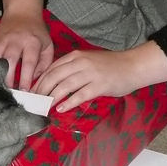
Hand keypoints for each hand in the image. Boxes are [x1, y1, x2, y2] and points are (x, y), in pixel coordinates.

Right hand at [0, 0, 52, 89]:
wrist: (22, 12)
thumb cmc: (36, 32)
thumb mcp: (48, 45)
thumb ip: (44, 64)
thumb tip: (34, 80)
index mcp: (32, 42)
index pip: (29, 62)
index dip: (25, 78)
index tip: (24, 91)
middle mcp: (16, 40)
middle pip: (9, 59)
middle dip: (8, 77)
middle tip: (8, 91)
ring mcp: (2, 39)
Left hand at [33, 41, 166, 111]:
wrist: (133, 66)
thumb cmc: (110, 66)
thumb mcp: (87, 61)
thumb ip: (71, 69)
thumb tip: (52, 84)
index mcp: (76, 56)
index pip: (52, 68)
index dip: (40, 82)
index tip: (32, 93)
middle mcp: (81, 62)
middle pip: (54, 77)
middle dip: (42, 91)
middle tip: (35, 103)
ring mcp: (90, 73)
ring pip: (64, 86)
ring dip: (52, 98)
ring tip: (44, 107)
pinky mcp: (99, 85)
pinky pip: (80, 95)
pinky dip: (68, 103)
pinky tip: (61, 109)